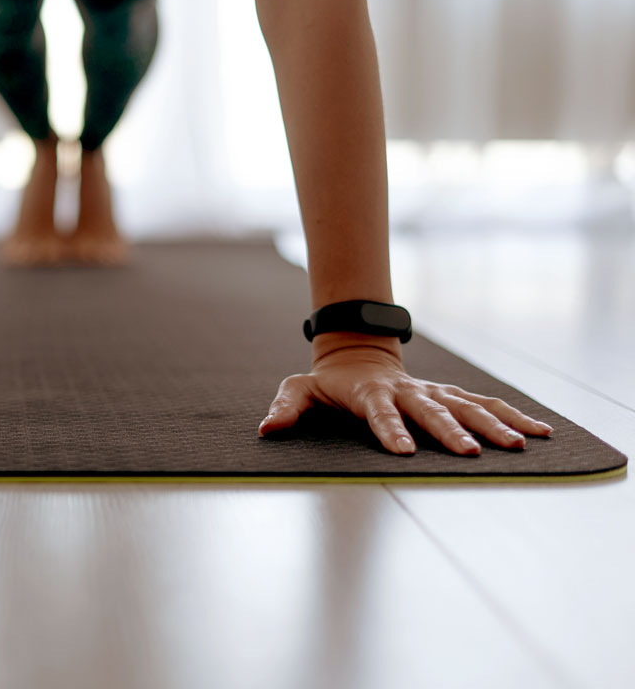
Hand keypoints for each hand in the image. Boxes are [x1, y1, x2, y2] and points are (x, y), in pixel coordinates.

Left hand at [258, 345, 552, 454]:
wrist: (357, 353)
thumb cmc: (327, 382)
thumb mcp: (299, 389)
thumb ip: (286, 407)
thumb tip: (267, 429)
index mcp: (371, 394)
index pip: (380, 414)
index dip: (390, 431)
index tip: (403, 452)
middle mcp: (407, 392)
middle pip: (431, 411)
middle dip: (450, 432)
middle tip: (469, 454)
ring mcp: (432, 393)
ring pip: (467, 406)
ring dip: (492, 425)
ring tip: (518, 446)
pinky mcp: (449, 395)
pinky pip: (484, 404)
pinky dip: (513, 415)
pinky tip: (540, 432)